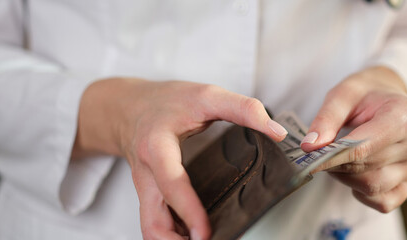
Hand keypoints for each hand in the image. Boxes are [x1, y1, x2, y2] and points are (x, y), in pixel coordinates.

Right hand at [73, 78, 287, 238]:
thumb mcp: (206, 95)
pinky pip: (157, 225)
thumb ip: (243, 109)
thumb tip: (277, 131)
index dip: (188, 210)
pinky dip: (175, 236)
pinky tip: (197, 236)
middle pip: (152, 222)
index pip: (171, 184)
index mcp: (157, 148)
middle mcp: (146, 175)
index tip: (206, 233)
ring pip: (151, 229)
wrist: (129, 108)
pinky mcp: (150, 198)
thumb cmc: (168, 102)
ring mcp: (146, 190)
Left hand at [300, 66, 406, 212]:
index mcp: (405, 117)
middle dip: (337, 165)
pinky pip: (383, 201)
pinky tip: (356, 174)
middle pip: (366, 168)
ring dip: (347, 178)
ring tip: (339, 159)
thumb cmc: (366, 95)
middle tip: (319, 156)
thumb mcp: (343, 95)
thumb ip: (326, 119)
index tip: (309, 161)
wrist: (390, 99)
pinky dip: (363, 193)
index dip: (333, 157)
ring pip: (373, 187)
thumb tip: (310, 147)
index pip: (364, 147)